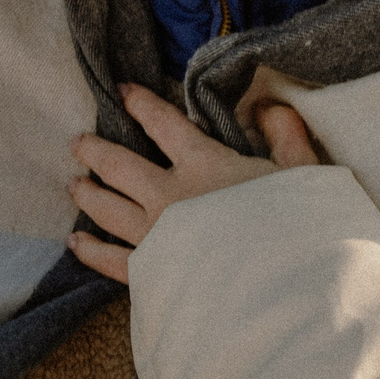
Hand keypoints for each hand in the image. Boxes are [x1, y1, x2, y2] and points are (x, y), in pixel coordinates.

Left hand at [68, 84, 321, 281]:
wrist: (282, 288)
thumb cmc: (297, 228)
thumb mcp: (304, 173)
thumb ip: (287, 134)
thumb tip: (269, 106)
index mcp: (203, 163)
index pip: (163, 123)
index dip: (140, 103)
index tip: (122, 90)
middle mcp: (169, 195)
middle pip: (119, 165)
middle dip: (95, 151)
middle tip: (78, 143)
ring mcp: (154, 235)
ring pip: (106, 207)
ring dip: (87, 193)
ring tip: (75, 185)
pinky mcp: (150, 274)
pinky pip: (110, 259)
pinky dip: (90, 249)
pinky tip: (77, 243)